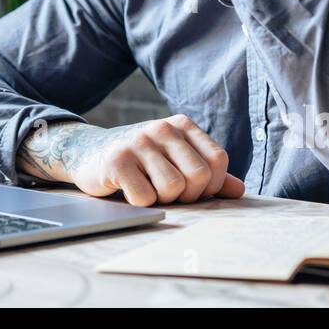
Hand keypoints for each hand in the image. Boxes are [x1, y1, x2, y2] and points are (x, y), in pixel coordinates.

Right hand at [19, 116, 246, 205]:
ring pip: (173, 189)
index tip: (192, 189)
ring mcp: (138, 142)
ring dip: (162, 200)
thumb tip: (239, 190)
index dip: (210, 185)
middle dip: (187, 195)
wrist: (89, 154)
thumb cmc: (140, 161)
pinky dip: (140, 203)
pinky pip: (145, 197)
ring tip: (147, 188)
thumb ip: (208, 174)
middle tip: (168, 193)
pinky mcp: (117, 160)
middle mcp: (162, 128)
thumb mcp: (175, 160)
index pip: (218, 161)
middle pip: (198, 177)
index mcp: (182, 125)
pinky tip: (128, 190)